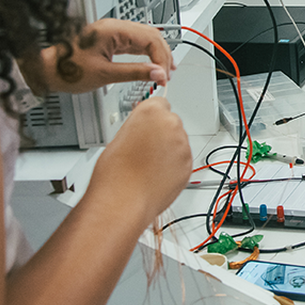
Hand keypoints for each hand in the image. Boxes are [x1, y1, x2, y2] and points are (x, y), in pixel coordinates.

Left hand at [42, 19, 176, 93]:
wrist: (45, 70)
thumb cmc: (66, 69)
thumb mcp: (104, 74)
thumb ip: (134, 72)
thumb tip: (157, 73)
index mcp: (112, 30)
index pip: (150, 38)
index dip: (161, 57)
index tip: (164, 75)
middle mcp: (114, 27)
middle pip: (151, 35)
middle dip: (163, 54)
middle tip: (166, 75)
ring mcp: (112, 32)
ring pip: (145, 38)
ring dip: (157, 54)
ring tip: (164, 71)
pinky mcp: (110, 40)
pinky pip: (135, 43)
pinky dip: (146, 54)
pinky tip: (152, 64)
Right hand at [88, 97, 191, 223]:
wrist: (123, 201)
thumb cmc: (115, 173)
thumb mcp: (119, 136)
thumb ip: (138, 126)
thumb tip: (143, 127)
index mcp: (151, 112)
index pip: (160, 103)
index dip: (152, 116)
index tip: (148, 124)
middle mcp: (171, 125)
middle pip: (171, 122)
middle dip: (161, 133)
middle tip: (144, 148)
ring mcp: (182, 145)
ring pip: (178, 142)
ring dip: (169, 150)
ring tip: (148, 165)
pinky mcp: (189, 164)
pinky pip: (183, 160)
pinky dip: (174, 165)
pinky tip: (156, 174)